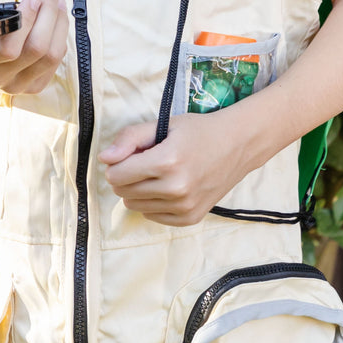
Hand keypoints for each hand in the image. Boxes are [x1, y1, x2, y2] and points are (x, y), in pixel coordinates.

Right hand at [0, 0, 68, 97]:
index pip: (9, 47)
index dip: (26, 21)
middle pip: (36, 49)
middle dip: (48, 16)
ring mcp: (18, 84)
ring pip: (51, 56)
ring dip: (59, 25)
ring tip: (58, 2)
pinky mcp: (34, 86)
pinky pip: (56, 63)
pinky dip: (60, 38)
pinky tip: (58, 20)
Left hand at [98, 110, 256, 225]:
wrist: (237, 145)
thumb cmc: (198, 132)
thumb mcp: (164, 125)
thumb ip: (130, 138)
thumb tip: (105, 158)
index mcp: (167, 161)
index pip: (117, 175)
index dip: (116, 163)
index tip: (129, 154)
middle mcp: (176, 188)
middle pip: (123, 192)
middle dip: (125, 176)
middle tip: (145, 161)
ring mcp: (185, 206)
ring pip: (134, 206)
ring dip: (137, 190)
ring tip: (157, 173)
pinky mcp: (190, 218)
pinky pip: (152, 216)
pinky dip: (152, 203)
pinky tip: (166, 187)